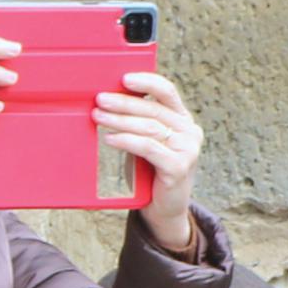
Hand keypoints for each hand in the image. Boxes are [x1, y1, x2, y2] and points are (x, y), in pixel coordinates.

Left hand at [97, 68, 206, 253]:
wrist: (164, 209)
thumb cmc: (151, 172)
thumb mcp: (147, 141)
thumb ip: (139, 121)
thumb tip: (108, 99)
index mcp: (182, 120)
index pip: (167, 92)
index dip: (146, 82)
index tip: (123, 78)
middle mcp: (190, 132)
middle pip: (153, 110)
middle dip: (123, 103)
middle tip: (99, 100)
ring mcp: (188, 150)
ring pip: (149, 127)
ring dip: (120, 121)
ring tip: (98, 117)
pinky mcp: (179, 167)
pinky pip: (148, 148)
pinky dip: (127, 141)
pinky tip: (110, 139)